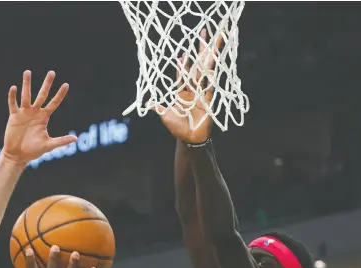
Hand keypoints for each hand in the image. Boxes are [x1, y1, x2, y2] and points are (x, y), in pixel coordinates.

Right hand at [2, 70, 76, 166]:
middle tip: (52, 72)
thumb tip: (76, 139)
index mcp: (44, 118)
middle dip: (47, 84)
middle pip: (42, 95)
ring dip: (27, 84)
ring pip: (26, 95)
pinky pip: (13, 104)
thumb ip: (61, 141)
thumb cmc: (34, 151)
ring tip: (28, 72)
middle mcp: (35, 112)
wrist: (18, 155)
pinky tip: (14, 88)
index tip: (66, 85)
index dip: (60, 95)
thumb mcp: (49, 145)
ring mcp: (24, 113)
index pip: (54, 103)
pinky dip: (13, 96)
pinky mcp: (14, 116)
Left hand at [153, 29, 222, 143]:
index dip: (182, 64)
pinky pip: (210, 87)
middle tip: (204, 34)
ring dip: (209, 58)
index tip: (183, 54)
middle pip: (197, 67)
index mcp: (182, 92)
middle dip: (200, 51)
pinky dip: (210, 78)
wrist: (190, 139)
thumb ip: (158, 108)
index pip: (182, 75)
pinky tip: (212, 68)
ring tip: (213, 43)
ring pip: (205, 72)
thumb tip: (147, 103)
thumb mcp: (166, 116)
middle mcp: (192, 90)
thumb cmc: (178, 128)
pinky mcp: (208, 100)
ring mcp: (201, 94)